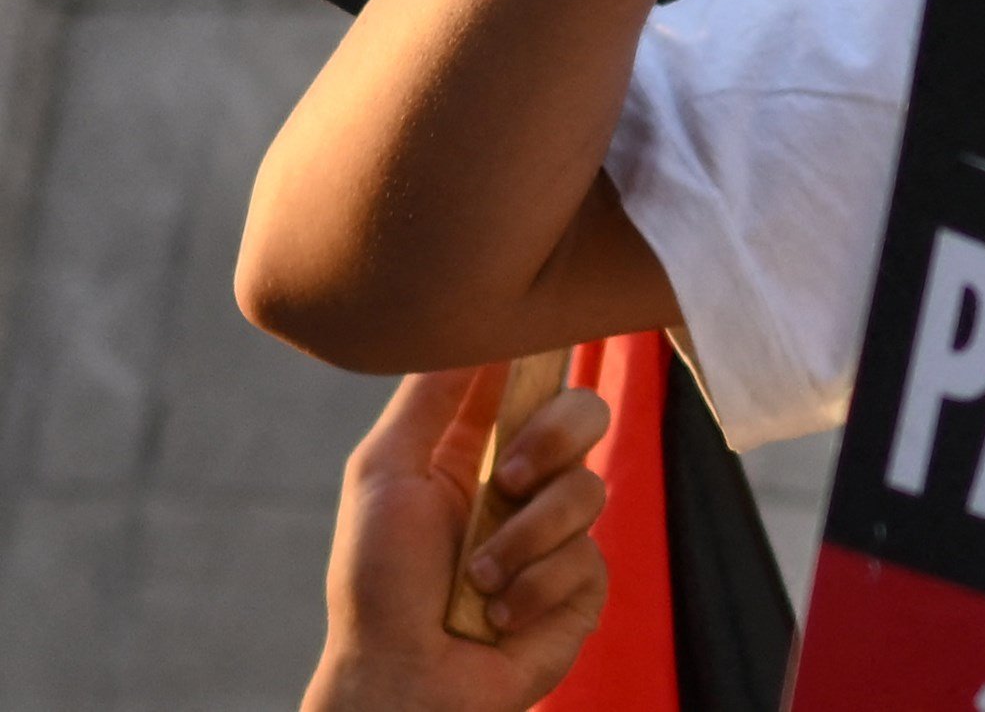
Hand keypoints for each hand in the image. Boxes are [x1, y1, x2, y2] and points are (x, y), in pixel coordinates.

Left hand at [303, 367, 611, 711]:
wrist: (401, 679)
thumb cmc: (376, 583)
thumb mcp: (382, 472)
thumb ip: (428, 396)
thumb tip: (477, 326)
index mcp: (477, 447)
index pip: (529, 377)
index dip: (544, 355)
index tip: (546, 341)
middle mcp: (524, 483)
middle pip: (585, 412)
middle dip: (551, 440)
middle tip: (510, 481)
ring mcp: (557, 534)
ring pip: (590, 488)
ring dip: (525, 538)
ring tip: (479, 578)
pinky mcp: (582, 586)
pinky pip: (588, 558)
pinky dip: (534, 587)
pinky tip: (497, 613)